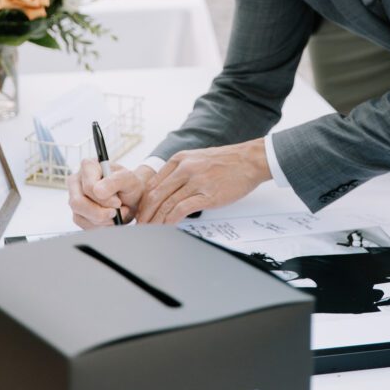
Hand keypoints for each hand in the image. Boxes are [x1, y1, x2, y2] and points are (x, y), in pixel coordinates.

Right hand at [67, 159, 153, 228]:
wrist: (133, 197)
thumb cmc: (129, 184)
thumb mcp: (129, 179)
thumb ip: (114, 181)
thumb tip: (97, 191)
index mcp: (88, 166)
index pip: (88, 187)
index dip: (104, 199)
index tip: (118, 202)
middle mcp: (77, 181)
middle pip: (78, 203)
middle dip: (99, 213)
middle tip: (116, 213)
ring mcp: (75, 198)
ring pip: (80, 216)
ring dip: (102, 220)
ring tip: (117, 214)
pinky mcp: (78, 213)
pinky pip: (84, 225)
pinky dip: (100, 226)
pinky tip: (111, 219)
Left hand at [136, 139, 271, 225]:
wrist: (249, 160)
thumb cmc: (226, 162)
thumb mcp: (197, 158)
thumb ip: (181, 171)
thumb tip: (166, 190)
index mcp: (179, 159)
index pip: (153, 183)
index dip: (143, 201)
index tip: (140, 213)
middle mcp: (185, 168)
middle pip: (155, 194)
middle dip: (145, 214)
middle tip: (140, 226)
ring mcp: (196, 181)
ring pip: (166, 203)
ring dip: (155, 220)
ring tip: (150, 230)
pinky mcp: (208, 194)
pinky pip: (182, 209)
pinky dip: (171, 220)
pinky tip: (168, 227)